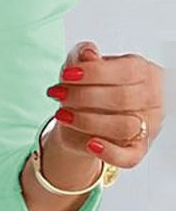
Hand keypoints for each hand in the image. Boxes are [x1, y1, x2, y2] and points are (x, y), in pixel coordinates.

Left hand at [46, 40, 163, 168]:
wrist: (83, 119)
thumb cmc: (88, 88)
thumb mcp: (82, 67)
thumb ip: (84, 57)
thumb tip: (88, 53)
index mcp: (144, 72)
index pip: (126, 70)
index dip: (94, 73)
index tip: (67, 75)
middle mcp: (152, 98)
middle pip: (122, 99)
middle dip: (84, 96)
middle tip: (58, 95)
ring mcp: (148, 125)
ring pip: (123, 126)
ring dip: (88, 121)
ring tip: (62, 115)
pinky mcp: (138, 149)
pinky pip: (129, 157)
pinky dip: (109, 153)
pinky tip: (90, 145)